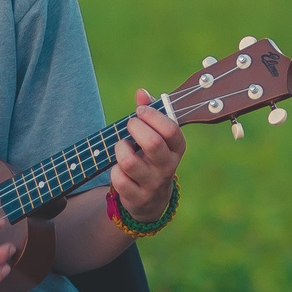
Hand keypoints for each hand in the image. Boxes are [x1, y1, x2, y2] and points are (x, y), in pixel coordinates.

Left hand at [111, 88, 186, 223]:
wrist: (152, 199)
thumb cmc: (151, 157)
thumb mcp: (155, 135)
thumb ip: (150, 112)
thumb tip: (141, 93)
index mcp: (177, 149)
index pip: (171, 129)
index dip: (152, 115)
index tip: (140, 111)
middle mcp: (168, 167)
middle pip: (152, 143)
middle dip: (135, 128)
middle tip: (130, 125)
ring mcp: (154, 184)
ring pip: (130, 162)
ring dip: (120, 149)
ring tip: (122, 146)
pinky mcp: (138, 198)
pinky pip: (119, 179)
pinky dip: (114, 170)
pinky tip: (119, 168)